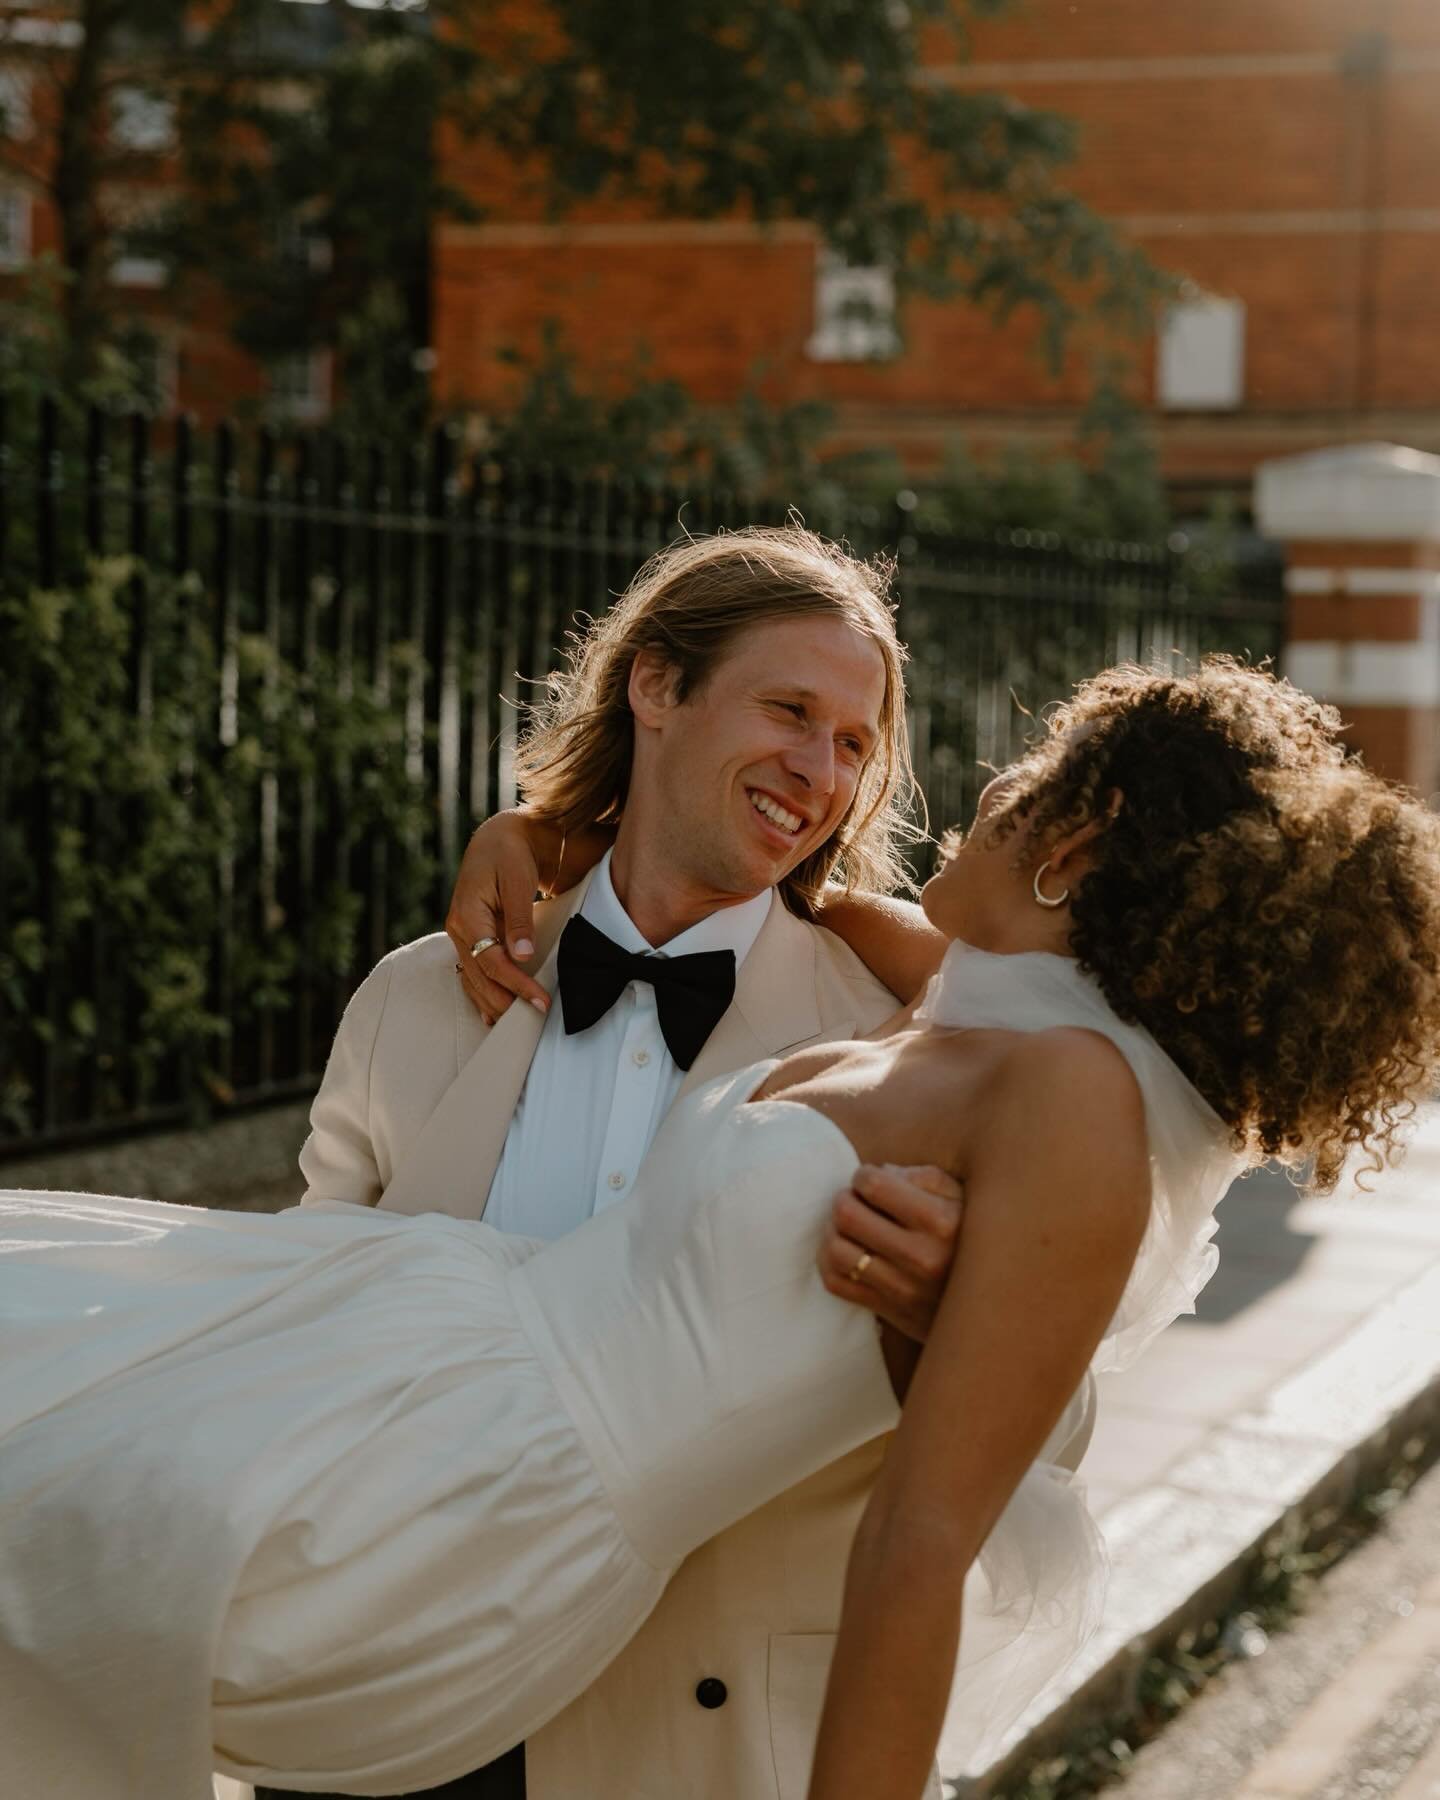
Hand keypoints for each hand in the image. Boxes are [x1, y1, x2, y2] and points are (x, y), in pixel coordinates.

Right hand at [445, 811, 554, 1026]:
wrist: (499, 837)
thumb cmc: (510, 853)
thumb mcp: (516, 879)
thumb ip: (519, 917)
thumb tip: (521, 955)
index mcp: (467, 915)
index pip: (491, 962)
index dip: (516, 984)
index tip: (540, 1001)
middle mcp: (458, 929)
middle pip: (479, 978)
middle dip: (506, 1002)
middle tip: (535, 1018)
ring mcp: (461, 936)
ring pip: (473, 980)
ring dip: (494, 1003)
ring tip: (517, 1025)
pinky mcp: (470, 938)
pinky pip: (473, 973)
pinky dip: (483, 994)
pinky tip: (493, 1014)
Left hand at [818, 1164, 964, 1342]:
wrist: (998, 1305)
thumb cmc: (975, 1238)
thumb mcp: (966, 1199)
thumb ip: (926, 1177)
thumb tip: (882, 1172)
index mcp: (942, 1221)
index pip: (873, 1185)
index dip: (863, 1176)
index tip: (869, 1180)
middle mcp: (922, 1257)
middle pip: (847, 1215)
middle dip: (844, 1200)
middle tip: (855, 1201)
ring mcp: (905, 1288)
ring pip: (836, 1251)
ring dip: (833, 1232)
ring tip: (846, 1227)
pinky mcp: (892, 1312)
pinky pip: (837, 1283)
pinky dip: (829, 1263)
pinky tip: (846, 1251)